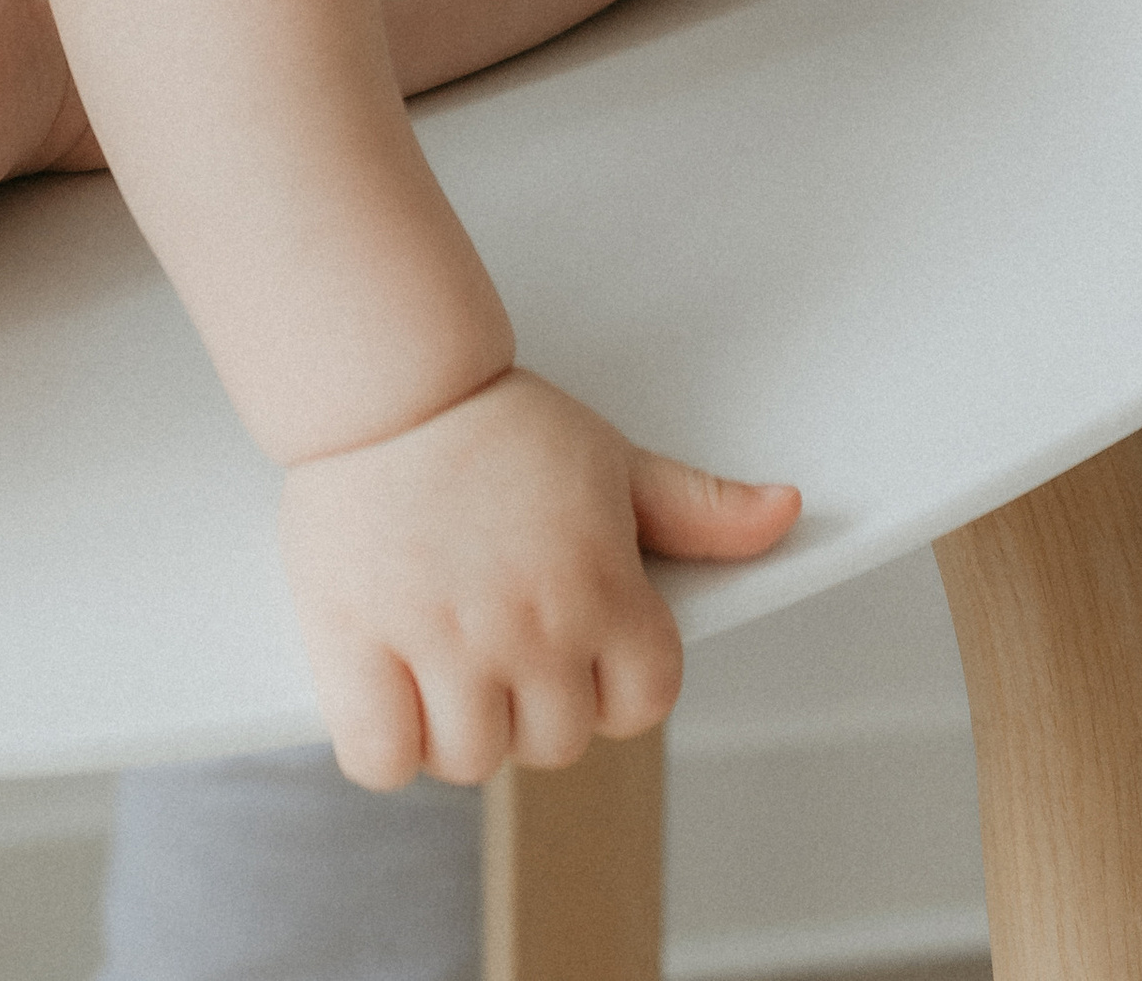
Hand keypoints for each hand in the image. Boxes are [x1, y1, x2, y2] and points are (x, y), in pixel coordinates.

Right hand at [278, 366, 799, 789]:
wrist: (386, 381)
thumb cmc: (492, 422)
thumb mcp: (608, 458)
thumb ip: (697, 507)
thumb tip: (784, 511)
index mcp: (599, 585)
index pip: (643, 704)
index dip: (614, 686)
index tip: (577, 650)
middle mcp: (530, 624)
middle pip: (556, 743)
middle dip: (532, 705)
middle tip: (498, 641)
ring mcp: (443, 641)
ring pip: (473, 760)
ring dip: (458, 728)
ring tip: (441, 659)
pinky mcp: (357, 646)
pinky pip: (383, 759)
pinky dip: (385, 742)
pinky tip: (387, 689)